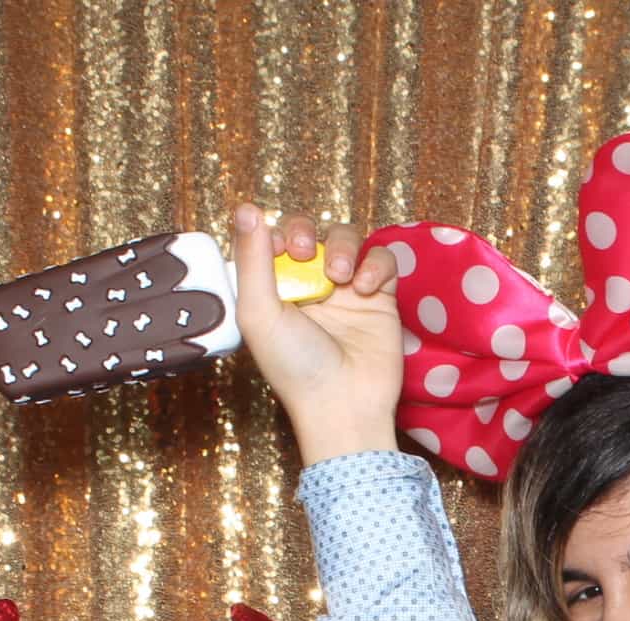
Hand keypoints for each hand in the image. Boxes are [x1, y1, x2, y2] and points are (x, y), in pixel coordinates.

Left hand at [228, 205, 402, 463]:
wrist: (345, 404)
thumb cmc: (295, 367)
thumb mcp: (259, 312)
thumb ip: (251, 259)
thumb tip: (246, 207)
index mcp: (274, 289)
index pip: (274, 238)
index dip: (279, 232)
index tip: (282, 248)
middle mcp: (309, 286)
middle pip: (311, 230)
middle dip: (308, 232)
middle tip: (306, 253)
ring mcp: (346, 291)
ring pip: (347, 238)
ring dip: (343, 247)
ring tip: (341, 277)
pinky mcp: (380, 298)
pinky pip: (383, 259)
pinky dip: (376, 264)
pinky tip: (365, 288)